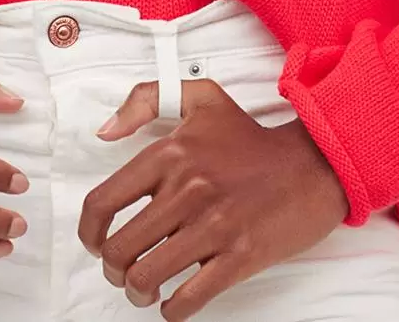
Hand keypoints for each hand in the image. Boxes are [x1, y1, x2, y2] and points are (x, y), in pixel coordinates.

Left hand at [77, 77, 348, 319]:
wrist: (311, 165)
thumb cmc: (252, 139)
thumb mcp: (199, 98)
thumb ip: (145, 100)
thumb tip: (106, 131)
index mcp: (170, 153)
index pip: (103, 201)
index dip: (88, 232)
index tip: (94, 242)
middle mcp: (186, 189)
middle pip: (119, 248)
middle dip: (111, 269)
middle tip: (120, 270)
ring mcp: (212, 226)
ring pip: (146, 277)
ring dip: (135, 292)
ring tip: (142, 289)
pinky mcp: (239, 257)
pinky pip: (189, 298)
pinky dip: (171, 310)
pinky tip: (172, 302)